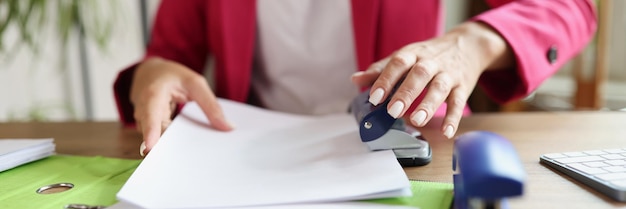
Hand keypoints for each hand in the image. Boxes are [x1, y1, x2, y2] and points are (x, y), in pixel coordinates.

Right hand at [130, 57, 232, 154]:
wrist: (148, 72)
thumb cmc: (172, 76)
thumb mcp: (195, 83)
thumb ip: (211, 105)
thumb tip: (228, 127)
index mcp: (153, 94)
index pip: (150, 115)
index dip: (150, 133)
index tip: (150, 149)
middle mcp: (143, 110)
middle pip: (156, 134)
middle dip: (169, 147)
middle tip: (186, 162)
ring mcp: (141, 121)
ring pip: (157, 140)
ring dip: (171, 146)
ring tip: (187, 158)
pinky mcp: (146, 129)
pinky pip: (159, 139)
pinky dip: (171, 142)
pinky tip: (183, 148)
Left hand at [351, 22, 512, 138]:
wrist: (467, 44)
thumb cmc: (429, 55)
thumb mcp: (405, 56)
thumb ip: (381, 69)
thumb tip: (355, 79)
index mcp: (413, 54)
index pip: (398, 63)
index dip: (385, 80)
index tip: (374, 97)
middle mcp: (431, 63)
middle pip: (419, 75)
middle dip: (406, 93)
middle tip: (393, 111)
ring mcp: (448, 74)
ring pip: (439, 88)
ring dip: (428, 105)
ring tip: (417, 120)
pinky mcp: (463, 87)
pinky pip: (459, 103)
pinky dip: (453, 118)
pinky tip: (446, 132)